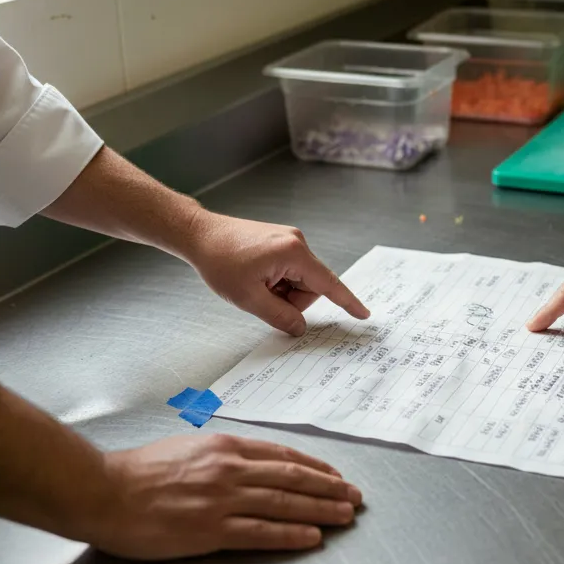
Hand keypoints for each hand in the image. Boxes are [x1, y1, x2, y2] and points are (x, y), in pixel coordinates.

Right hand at [94, 434, 362, 559]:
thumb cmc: (139, 472)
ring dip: (321, 510)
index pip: (281, 456)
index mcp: (224, 446)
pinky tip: (312, 537)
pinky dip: (291, 534)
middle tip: (354, 496)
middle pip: (292, 478)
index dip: (314, 466)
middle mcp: (229, 469)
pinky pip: (261, 533)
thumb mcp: (188, 447)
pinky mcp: (210, 530)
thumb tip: (250, 462)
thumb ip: (221, 454)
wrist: (105, 491)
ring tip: (345, 516)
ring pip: (284, 504)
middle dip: (329, 487)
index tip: (334, 475)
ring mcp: (222, 500)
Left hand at [188, 213, 368, 334]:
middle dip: (291, 300)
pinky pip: (290, 270)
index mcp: (293, 253)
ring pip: (299, 280)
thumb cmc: (220, 260)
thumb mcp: (248, 298)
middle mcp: (297, 242)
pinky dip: (277, 280)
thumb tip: (300, 328)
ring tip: (254, 285)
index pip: (328, 284)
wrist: (200, 234)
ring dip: (282, 291)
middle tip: (262, 299)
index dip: (347, 302)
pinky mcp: (280, 240)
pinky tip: (256, 276)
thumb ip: (279, 316)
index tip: (363, 314)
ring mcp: (289, 239)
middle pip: (310, 286)